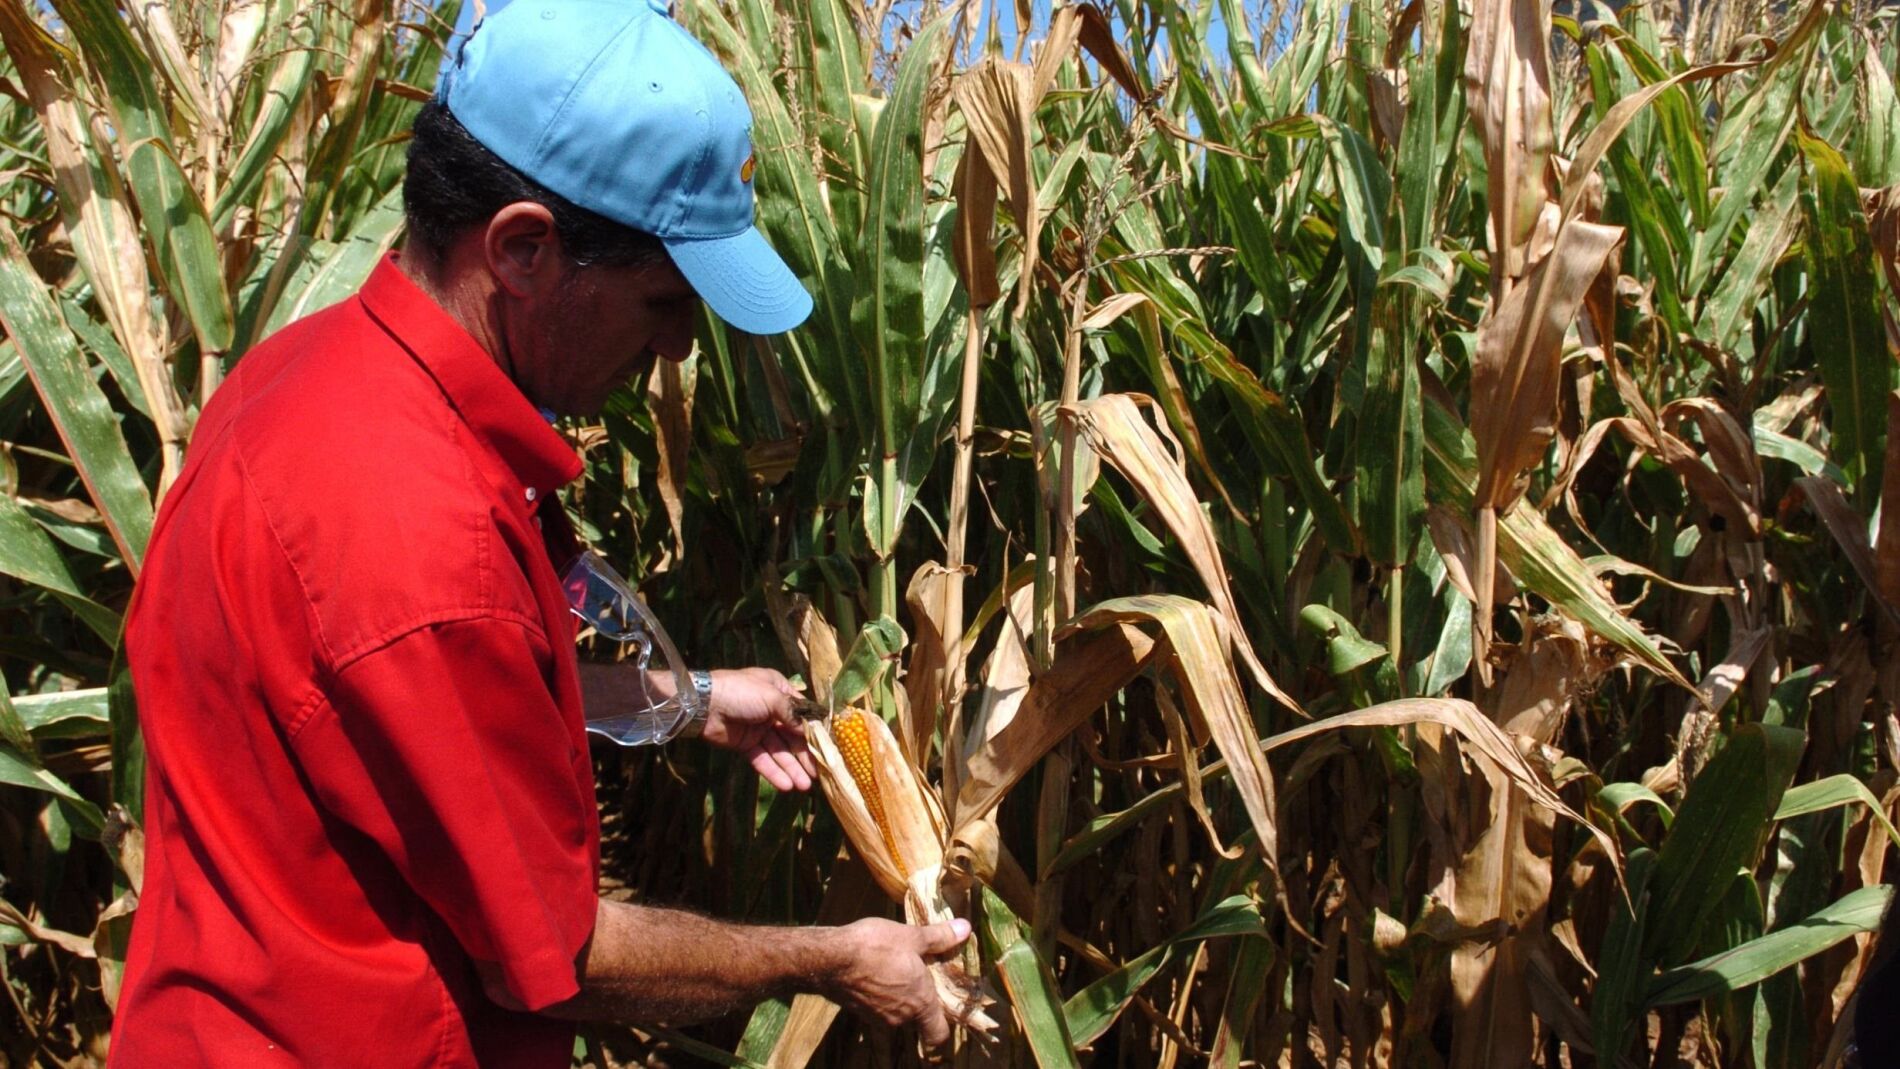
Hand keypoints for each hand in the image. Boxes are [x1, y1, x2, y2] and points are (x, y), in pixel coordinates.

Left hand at [699, 667, 816, 791]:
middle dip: (804, 756)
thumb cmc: (741, 692)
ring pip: (779, 752)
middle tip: (818, 775)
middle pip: (792, 737)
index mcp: (779, 692)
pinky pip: (763, 760)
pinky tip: (786, 785)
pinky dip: (773, 772)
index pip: (802, 714)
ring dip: (791, 768)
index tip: (827, 749)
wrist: (703, 705)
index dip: (814, 732)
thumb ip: (792, 714)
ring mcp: (759, 729)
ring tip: (804, 786)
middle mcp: (772, 711)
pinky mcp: (746, 745)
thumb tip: (807, 730)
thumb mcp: (772, 697)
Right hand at [825, 917, 970, 1047]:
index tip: (943, 1007)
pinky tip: (872, 972)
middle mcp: (900, 1018)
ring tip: (893, 969)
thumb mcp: (912, 936)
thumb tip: (966, 928)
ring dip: (897, 997)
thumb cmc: (876, 947)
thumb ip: (941, 937)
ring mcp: (877, 1018)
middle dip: (918, 1001)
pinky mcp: (858, 1012)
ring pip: (896, 1013)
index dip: (943, 1024)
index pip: (938, 1034)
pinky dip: (878, 995)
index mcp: (920, 1003)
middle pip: (917, 1019)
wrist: (830, 958)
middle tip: (918, 975)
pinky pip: (876, 1008)